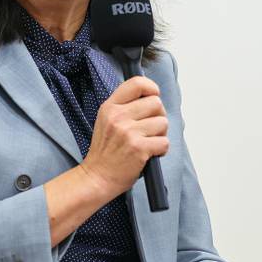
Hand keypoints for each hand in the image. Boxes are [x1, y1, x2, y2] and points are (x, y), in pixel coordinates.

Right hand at [80, 76, 168, 198]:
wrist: (97, 177)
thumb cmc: (105, 151)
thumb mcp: (107, 121)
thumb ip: (125, 106)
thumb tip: (152, 96)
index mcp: (110, 107)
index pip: (137, 83)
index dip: (152, 89)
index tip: (153, 97)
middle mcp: (118, 116)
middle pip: (156, 103)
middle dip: (158, 116)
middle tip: (150, 129)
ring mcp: (128, 132)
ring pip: (163, 123)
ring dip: (160, 134)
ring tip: (147, 142)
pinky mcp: (138, 148)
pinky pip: (164, 142)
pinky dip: (161, 150)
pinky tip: (149, 153)